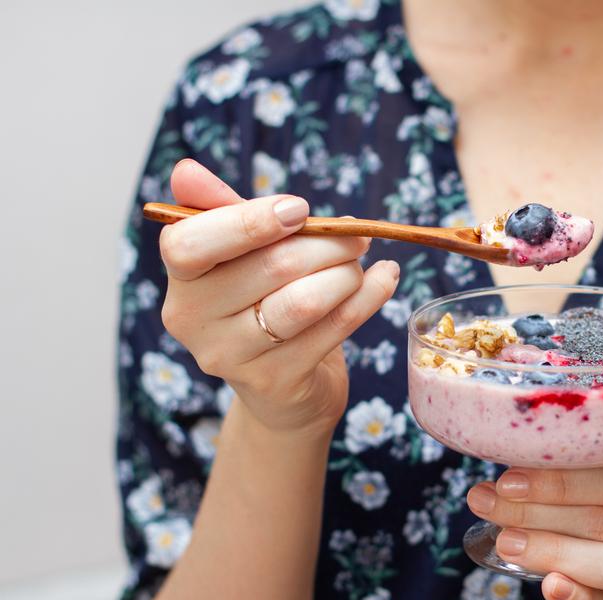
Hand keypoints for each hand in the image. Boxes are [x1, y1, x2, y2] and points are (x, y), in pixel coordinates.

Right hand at [159, 159, 398, 434]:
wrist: (281, 389)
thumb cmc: (260, 304)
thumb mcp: (240, 255)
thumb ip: (220, 211)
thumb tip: (186, 170)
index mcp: (180, 282)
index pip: (188, 244)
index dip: (248, 222)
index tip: (299, 209)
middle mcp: (194, 323)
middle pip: (269, 267)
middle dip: (327, 243)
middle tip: (356, 236)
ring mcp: (233, 358)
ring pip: (305, 301)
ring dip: (347, 272)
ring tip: (361, 262)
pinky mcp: (277, 381)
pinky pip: (335, 328)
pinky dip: (370, 296)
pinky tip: (385, 278)